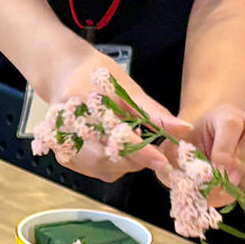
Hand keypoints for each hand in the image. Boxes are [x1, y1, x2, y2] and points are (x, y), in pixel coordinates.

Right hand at [30, 46, 182, 182]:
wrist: (63, 74)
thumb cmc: (95, 75)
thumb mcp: (127, 87)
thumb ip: (154, 113)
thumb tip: (183, 129)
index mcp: (82, 102)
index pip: (115, 136)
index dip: (142, 152)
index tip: (163, 161)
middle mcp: (65, 125)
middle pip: (107, 158)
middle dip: (135, 160)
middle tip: (154, 154)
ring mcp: (61, 143)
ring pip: (102, 168)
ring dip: (125, 164)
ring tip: (136, 148)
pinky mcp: (63, 154)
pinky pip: (95, 169)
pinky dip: (113, 164)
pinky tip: (119, 151)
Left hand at [174, 101, 244, 197]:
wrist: (200, 162)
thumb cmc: (185, 157)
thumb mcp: (173, 156)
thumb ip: (173, 163)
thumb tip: (183, 177)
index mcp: (223, 115)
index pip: (231, 124)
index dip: (224, 150)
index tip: (215, 173)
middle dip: (243, 163)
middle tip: (227, 183)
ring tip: (234, 190)